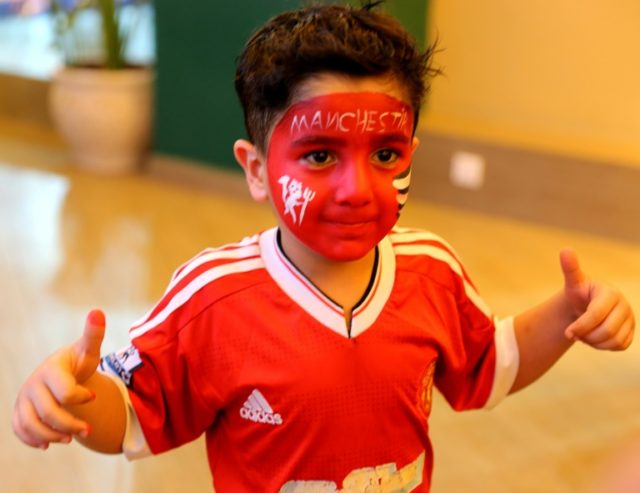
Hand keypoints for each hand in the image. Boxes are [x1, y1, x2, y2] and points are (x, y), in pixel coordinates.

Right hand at [12, 309, 105, 448]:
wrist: (62, 372)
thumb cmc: (78, 362)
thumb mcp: (88, 351)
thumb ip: (93, 335)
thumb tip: (97, 311)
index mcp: (51, 369)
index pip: (65, 392)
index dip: (82, 398)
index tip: (93, 396)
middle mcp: (34, 383)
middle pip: (49, 412)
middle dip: (71, 424)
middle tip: (89, 430)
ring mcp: (24, 398)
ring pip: (30, 425)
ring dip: (51, 436)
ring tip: (70, 438)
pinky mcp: (19, 410)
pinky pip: (19, 430)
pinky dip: (32, 440)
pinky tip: (49, 443)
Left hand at [560, 248, 634, 349]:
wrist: (585, 305)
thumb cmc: (578, 293)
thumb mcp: (573, 282)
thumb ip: (570, 268)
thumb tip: (565, 249)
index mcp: (610, 293)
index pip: (596, 314)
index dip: (580, 326)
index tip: (567, 332)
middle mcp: (625, 305)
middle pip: (607, 331)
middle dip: (587, 335)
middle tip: (574, 333)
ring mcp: (631, 318)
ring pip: (614, 340)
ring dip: (594, 342)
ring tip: (584, 334)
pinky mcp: (632, 331)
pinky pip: (620, 346)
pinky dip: (604, 346)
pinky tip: (594, 337)